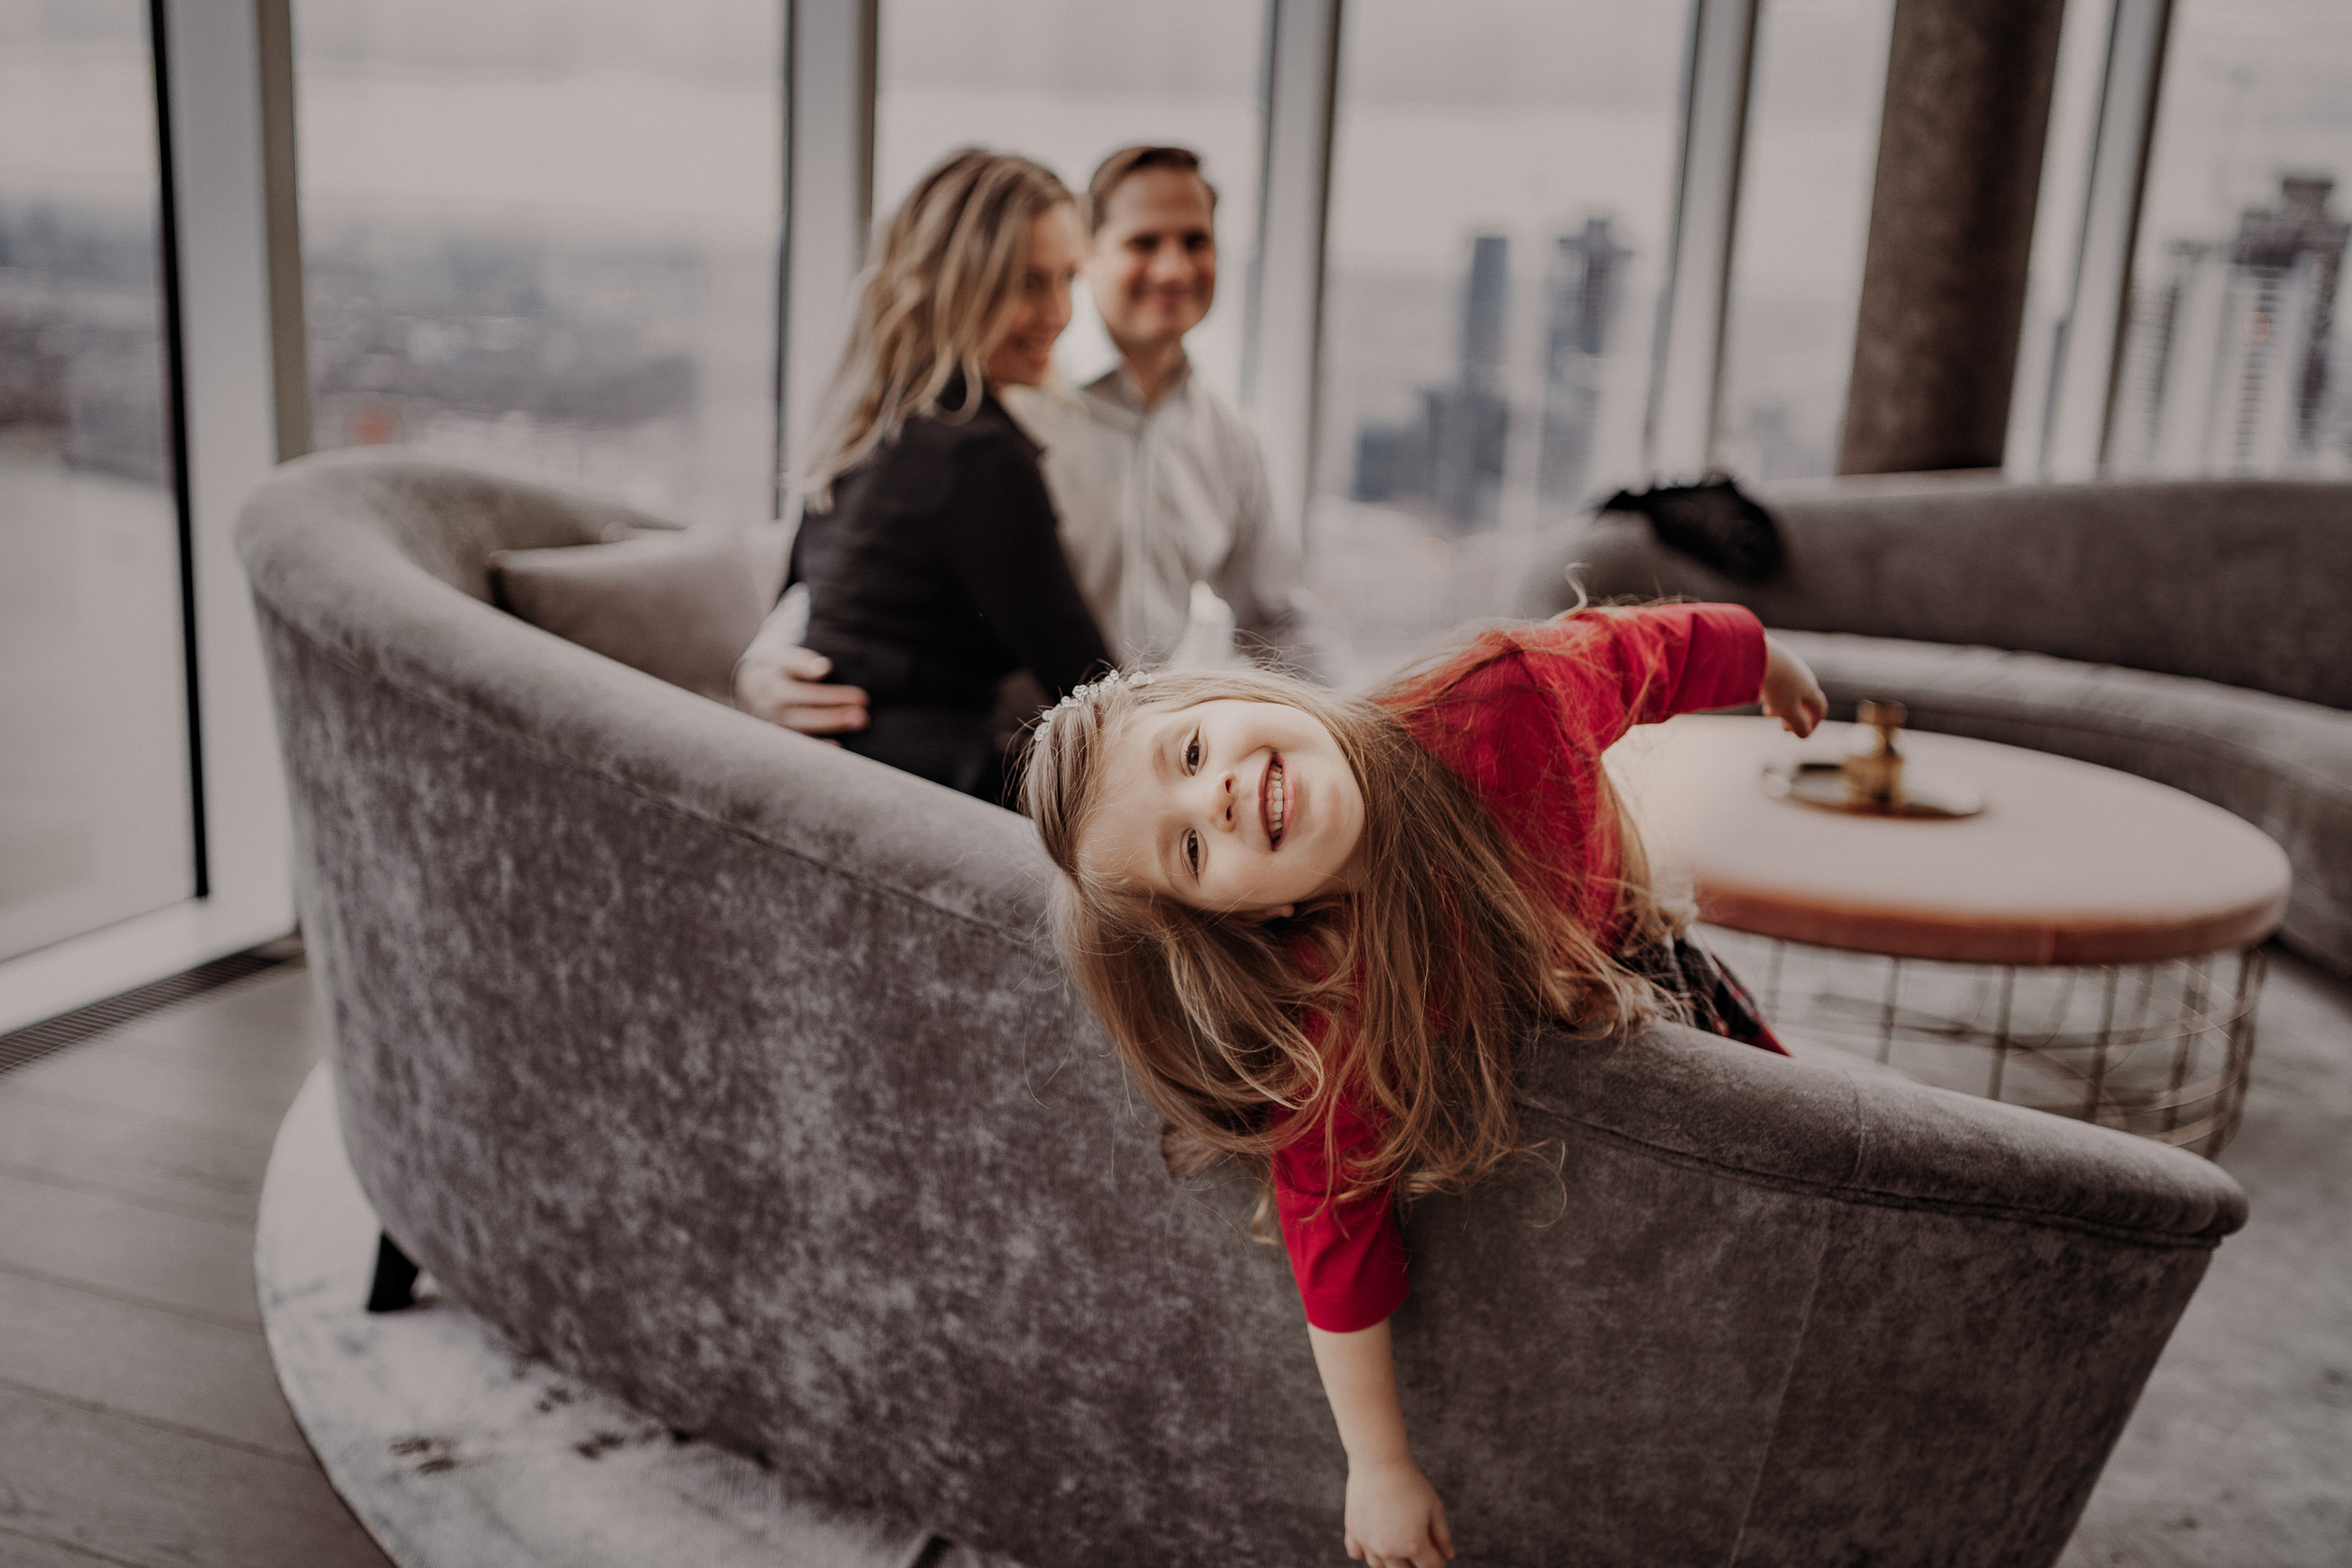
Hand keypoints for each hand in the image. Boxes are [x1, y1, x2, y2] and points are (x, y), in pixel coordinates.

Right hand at [733, 644, 868, 736]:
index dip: (834, 697)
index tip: (862, 698)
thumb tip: (824, 667)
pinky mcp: (778, 741)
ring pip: (804, 733)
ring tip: (857, 725)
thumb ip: (803, 661)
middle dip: (836, 718)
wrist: (750, 687)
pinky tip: (840, 746)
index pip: (808, 693)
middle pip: (807, 716)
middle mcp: (773, 710)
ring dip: (831, 732)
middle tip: (863, 717)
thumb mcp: (786, 659)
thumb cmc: (778, 669)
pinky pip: (798, 748)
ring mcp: (774, 728)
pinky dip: (818, 747)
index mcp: (775, 687)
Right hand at [1344, 1455, 1453, 1567]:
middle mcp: (1389, 1550)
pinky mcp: (1353, 1531)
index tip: (1438, 1551)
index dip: (1438, 1560)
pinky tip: (1375, 1541)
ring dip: (1392, 1560)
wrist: (1379, 1461)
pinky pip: (1357, 1553)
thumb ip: (1442, 1535)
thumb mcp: (1434, 1507)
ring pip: (1380, 1566)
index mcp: (1413, 1545)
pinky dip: (1366, 1552)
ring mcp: (1368, 1542)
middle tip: (1419, 1546)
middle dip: (1416, 1563)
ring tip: (1398, 1542)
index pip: (1430, 1567)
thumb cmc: (1410, 1482)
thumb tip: (1448, 1556)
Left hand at [1760, 634, 1826, 738]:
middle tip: (1783, 728)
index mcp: (1811, 688)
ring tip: (1768, 713)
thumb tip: (1804, 735)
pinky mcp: (1775, 659)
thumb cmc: (1774, 684)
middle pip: (1804, 699)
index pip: (1819, 708)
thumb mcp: (1788, 710)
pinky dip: (1773, 693)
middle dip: (1795, 716)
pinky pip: (1778, 680)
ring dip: (1782, 705)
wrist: (1758, 653)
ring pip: (1790, 690)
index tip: (1802, 733)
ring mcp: (1790, 666)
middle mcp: (1803, 676)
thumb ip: (1799, 724)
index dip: (1813, 723)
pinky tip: (1760, 696)